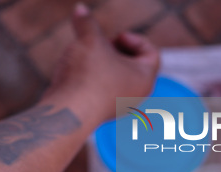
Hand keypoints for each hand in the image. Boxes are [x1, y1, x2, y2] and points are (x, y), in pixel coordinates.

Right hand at [45, 3, 159, 119]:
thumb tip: (80, 9)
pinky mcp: (100, 112)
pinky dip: (93, 78)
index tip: (115, 37)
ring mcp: (118, 106)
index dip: (134, 39)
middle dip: (116, 50)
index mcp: (145, 78)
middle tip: (100, 45)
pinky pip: (102, 90)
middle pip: (134, 66)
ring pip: (116, 79)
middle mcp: (136, 95)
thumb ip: (87, 23)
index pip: (151, 53)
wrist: (69, 111)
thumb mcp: (89, 40)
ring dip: (103, 64)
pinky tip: (76, 73)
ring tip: (86, 57)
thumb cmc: (88, 75)